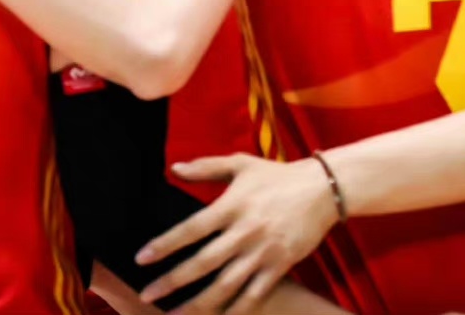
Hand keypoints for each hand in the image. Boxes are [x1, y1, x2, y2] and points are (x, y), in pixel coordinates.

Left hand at [136, 155, 338, 314]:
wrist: (323, 190)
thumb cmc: (277, 175)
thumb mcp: (241, 164)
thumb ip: (206, 167)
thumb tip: (174, 168)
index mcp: (231, 206)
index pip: (191, 228)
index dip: (165, 244)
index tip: (142, 258)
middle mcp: (244, 232)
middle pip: (203, 262)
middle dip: (173, 281)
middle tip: (147, 295)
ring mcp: (262, 252)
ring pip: (225, 285)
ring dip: (198, 303)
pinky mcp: (280, 266)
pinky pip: (253, 294)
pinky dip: (235, 309)